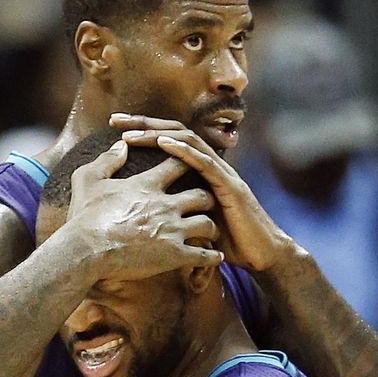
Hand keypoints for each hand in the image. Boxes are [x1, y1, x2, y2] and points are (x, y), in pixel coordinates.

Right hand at [63, 138, 222, 279]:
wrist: (85, 250)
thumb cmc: (84, 217)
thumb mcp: (88, 180)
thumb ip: (107, 160)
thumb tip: (122, 145)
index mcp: (148, 185)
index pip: (179, 165)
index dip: (188, 163)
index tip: (192, 168)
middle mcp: (166, 205)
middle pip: (202, 195)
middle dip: (208, 198)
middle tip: (207, 204)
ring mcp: (172, 230)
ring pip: (208, 224)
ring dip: (212, 228)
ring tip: (213, 233)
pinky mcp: (174, 256)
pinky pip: (203, 255)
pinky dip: (212, 257)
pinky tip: (216, 258)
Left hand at [110, 114, 292, 271]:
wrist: (261, 256)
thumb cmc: (228, 242)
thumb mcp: (194, 223)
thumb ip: (176, 211)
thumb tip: (145, 213)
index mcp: (202, 171)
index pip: (170, 141)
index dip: (144, 132)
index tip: (116, 130)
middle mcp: (212, 165)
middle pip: (176, 133)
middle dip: (144, 124)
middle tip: (115, 120)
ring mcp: (222, 174)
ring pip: (188, 141)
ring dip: (157, 134)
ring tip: (131, 132)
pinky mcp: (230, 186)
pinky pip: (204, 162)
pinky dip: (183, 150)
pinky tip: (163, 143)